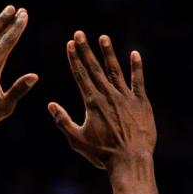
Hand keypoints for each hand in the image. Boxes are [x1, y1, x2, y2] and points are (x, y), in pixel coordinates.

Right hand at [48, 32, 155, 170]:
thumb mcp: (77, 140)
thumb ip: (63, 121)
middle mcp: (108, 95)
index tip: (70, 44)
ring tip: (103, 37)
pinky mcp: (141, 102)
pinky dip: (136, 67)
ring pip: (115, 70)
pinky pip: (138, 81)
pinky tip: (134, 54)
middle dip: (86, 50)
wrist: (131, 160)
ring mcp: (126, 97)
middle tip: (79, 34)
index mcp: (92, 102)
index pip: (80, 75)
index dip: (74, 58)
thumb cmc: (102, 153)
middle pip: (94, 68)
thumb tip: (50, 104)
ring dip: (108, 53)